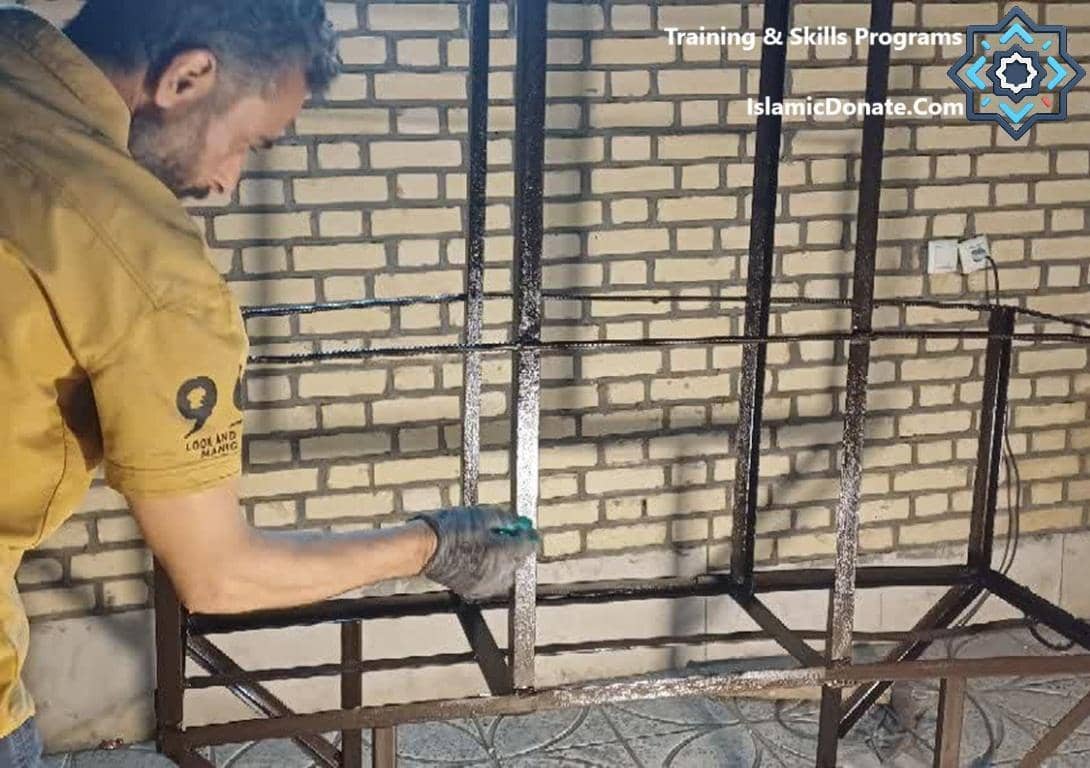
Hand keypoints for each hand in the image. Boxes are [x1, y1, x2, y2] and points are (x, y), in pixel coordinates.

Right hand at [411, 505, 538, 600]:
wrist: (422, 548)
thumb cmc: (447, 529)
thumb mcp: (480, 515)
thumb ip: (505, 520)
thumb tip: (519, 522)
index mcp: (502, 553)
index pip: (528, 546)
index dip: (528, 534)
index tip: (526, 528)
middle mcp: (497, 573)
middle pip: (519, 560)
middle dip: (516, 547)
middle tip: (506, 533)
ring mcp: (485, 584)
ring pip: (506, 573)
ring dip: (505, 560)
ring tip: (490, 544)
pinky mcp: (472, 590)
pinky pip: (491, 581)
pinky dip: (491, 570)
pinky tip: (480, 557)